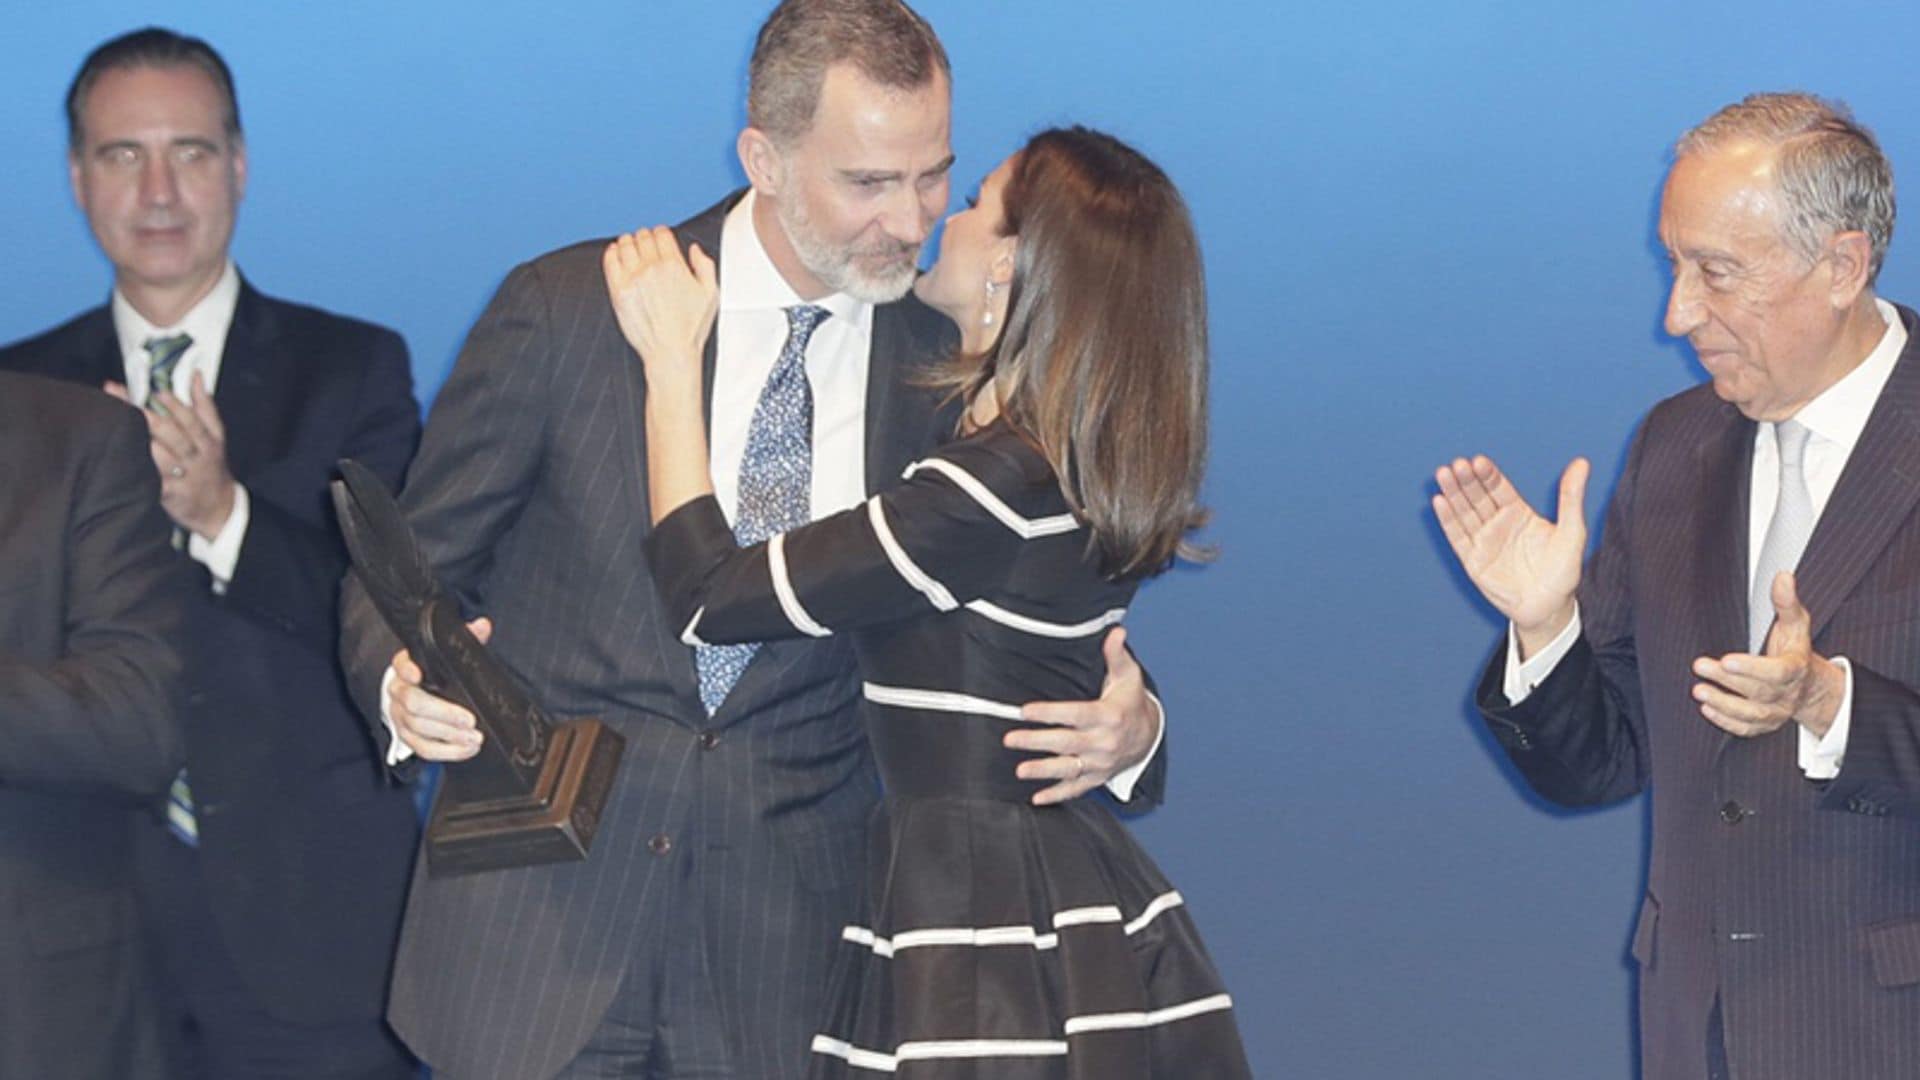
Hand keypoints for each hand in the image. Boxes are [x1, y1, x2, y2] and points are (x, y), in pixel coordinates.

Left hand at [106, 372, 237, 538]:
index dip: (176, 405)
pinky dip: (141, 476)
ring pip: (164, 460)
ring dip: (143, 445)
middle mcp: (199, 458)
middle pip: (177, 437)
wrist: (221, 510)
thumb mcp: (217, 437)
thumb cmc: (211, 466)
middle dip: (152, 420)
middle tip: (129, 404)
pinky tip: (124, 465)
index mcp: (210, 441)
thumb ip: (205, 406)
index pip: (194, 420)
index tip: (158, 391)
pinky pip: (156, 485)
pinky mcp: (174, 496)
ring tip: (120, 429)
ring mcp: (187, 478)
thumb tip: (196, 375)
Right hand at [388, 617, 492, 760]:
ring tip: (474, 738)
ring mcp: (400, 717)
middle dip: (444, 714)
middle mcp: (399, 691)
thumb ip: (466, 638)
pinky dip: (447, 752)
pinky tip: (466, 749)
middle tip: (469, 720)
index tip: (418, 674)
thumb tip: (483, 626)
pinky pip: (423, 749)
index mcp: (406, 667)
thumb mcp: (449, 654)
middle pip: (414, 704)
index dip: (407, 669)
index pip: (402, 665)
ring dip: (449, 736)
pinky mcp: (407, 737)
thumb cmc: (436, 673)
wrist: (418, 692)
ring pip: (418, 729)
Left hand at [603, 226, 717, 386]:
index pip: (662, 234)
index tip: (660, 237)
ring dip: (629, 241)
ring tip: (631, 246)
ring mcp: (633, 279)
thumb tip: (695, 249)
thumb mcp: (711, 294)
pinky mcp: (618, 291)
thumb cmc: (691, 329)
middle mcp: (652, 269)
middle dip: (645, 236)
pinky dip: (612, 252)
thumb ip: (705, 266)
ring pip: (626, 244)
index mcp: (675, 266)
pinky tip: (616, 253)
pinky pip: (610, 260)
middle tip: (645, 242)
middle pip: (643, 237)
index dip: (661, 232)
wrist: (671, 353)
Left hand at [1007, 627, 1159, 805]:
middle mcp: (1104, 743)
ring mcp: (1101, 763)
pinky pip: (1077, 789)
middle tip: (1009, 740)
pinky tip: (1036, 799)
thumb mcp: (1128, 676)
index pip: (1075, 714)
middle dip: (1036, 742)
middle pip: (1066, 743)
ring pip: (1069, 769)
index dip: (1049, 713)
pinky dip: (1057, 796)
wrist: (1149, 735)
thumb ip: (1116, 655)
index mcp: (1108, 716)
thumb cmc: (1130, 701)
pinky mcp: (1097, 777)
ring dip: (1043, 771)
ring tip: (1019, 771)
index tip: (1024, 711)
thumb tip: (1116, 631)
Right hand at [1432, 455, 1588, 653]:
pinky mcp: (1472, 560)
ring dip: (1453, 493)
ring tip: (1443, 474)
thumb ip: (1571, 497)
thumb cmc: (1562, 571)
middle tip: (1458, 464)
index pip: (1499, 488)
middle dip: (1467, 480)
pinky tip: (1439, 502)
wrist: (1548, 608)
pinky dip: (1447, 520)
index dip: (1488, 475)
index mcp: (1518, 514)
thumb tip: (1581, 463)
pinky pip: (1457, 537)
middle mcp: (1498, 524)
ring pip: (1464, 512)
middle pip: (1477, 496)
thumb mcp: (1572, 531)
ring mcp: (1484, 541)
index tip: (1479, 461)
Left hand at [1691, 572, 1843, 737]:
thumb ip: (1787, 602)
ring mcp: (1776, 712)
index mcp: (1795, 668)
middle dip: (1728, 681)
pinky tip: (1707, 708)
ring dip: (1724, 704)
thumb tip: (1783, 576)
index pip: (1777, 672)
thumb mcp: (1796, 625)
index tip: (1727, 660)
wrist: (1809, 686)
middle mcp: (1786, 694)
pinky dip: (1727, 722)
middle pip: (1758, 691)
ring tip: (1699, 691)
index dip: (1752, 668)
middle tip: (1701, 666)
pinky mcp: (1764, 724)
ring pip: (1751, 714)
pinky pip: (1746, 729)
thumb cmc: (1795, 651)